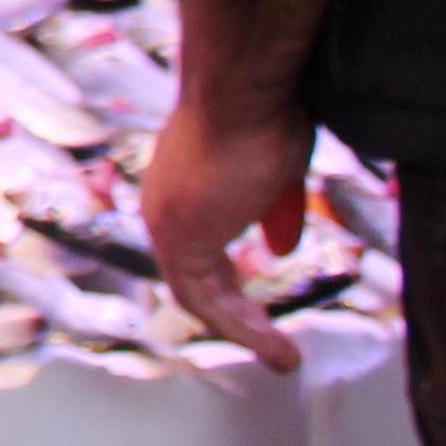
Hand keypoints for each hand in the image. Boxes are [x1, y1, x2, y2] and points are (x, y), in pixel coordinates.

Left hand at [141, 96, 317, 370]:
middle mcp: (163, 204)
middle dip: (231, 313)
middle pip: (191, 275)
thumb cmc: (263, 112)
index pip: (195, 247)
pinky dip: (242, 330)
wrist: (245, 88)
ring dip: (243, 331)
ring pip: (198, 295)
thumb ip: (274, 211)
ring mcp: (167, 221)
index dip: (226, 281)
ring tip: (282, 357)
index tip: (254, 302)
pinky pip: (206, 301)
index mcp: (180, 185)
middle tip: (265, 340)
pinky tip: (276, 347)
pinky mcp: (182, 237)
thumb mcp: (276, 172)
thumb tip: (281, 250)